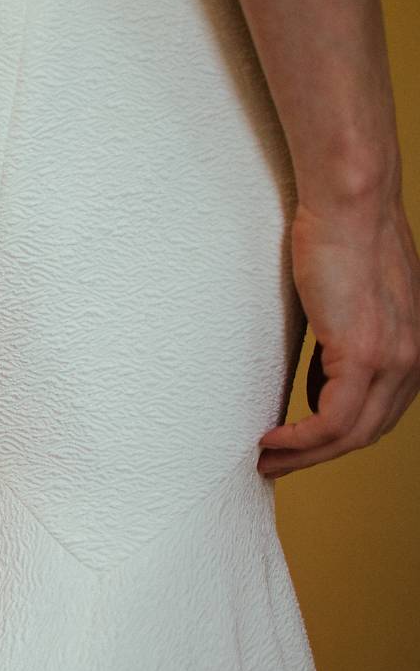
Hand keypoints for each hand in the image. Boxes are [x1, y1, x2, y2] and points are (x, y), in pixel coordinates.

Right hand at [259, 199, 419, 475]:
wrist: (352, 206)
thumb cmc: (345, 237)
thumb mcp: (355, 299)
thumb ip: (350, 338)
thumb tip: (325, 372)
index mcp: (414, 350)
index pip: (379, 415)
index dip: (337, 440)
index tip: (297, 446)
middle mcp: (412, 361)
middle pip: (366, 434)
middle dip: (317, 458)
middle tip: (274, 464)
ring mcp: (392, 360)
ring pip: (349, 435)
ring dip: (303, 456)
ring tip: (266, 459)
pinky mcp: (363, 354)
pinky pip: (331, 420)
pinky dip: (300, 440)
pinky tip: (272, 440)